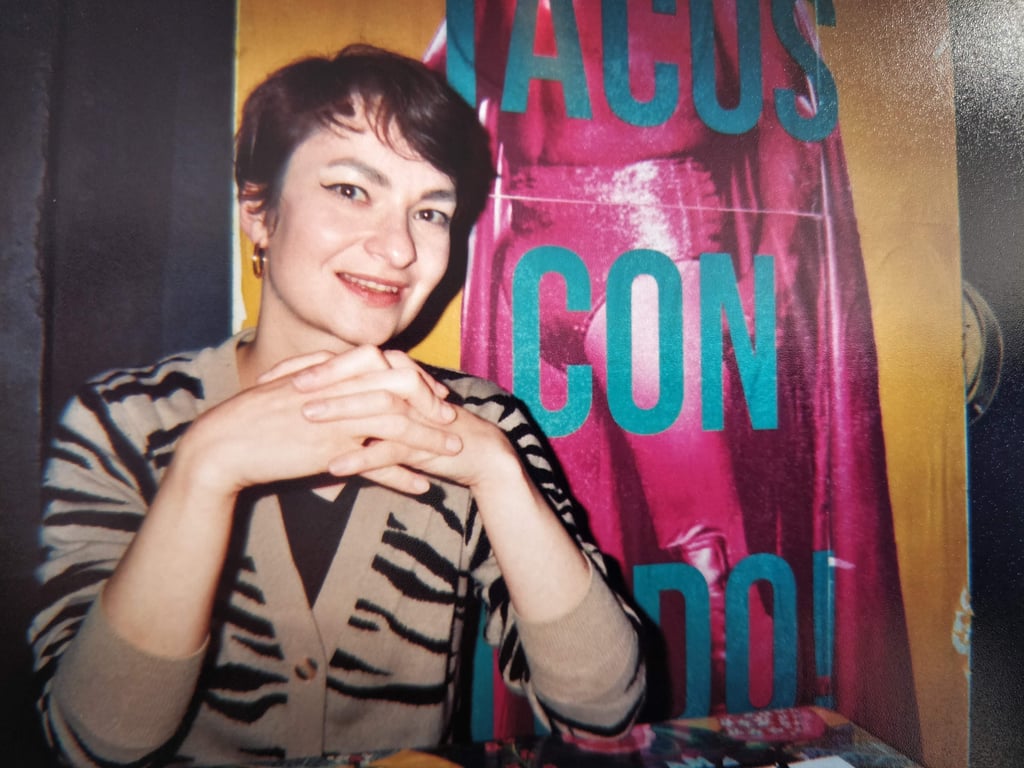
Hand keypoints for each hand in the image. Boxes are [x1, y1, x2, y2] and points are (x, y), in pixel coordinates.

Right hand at [177, 346, 460, 498]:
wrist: (222, 443)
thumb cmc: (253, 418)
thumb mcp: (294, 392)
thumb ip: (324, 387)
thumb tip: (347, 390)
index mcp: (330, 372)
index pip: (387, 365)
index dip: (416, 378)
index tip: (434, 392)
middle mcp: (338, 389)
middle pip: (401, 389)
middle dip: (431, 404)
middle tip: (451, 420)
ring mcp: (336, 419)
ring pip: (397, 424)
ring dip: (428, 440)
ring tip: (451, 454)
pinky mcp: (330, 450)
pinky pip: (377, 462)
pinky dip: (401, 475)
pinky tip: (421, 485)